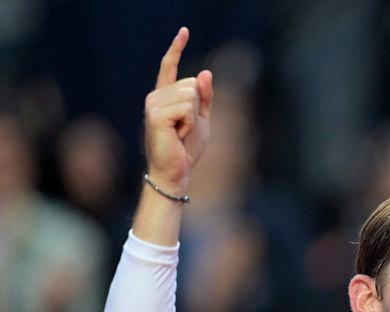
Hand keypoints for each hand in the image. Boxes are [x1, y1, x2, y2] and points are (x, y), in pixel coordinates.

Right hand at [144, 27, 212, 192]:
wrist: (176, 170)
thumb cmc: (186, 148)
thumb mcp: (202, 119)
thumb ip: (205, 96)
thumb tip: (204, 71)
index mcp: (165, 96)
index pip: (169, 66)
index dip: (176, 48)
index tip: (184, 31)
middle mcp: (155, 96)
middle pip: (192, 84)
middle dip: (198, 108)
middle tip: (185, 128)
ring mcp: (153, 104)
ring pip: (191, 95)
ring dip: (194, 117)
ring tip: (181, 132)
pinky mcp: (155, 114)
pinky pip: (187, 107)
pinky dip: (190, 123)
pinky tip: (178, 134)